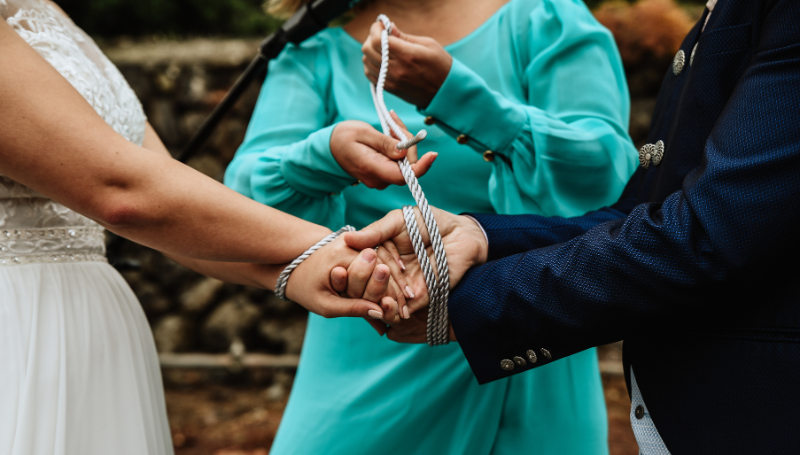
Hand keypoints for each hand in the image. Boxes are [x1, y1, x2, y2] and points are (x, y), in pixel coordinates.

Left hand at [285, 235, 403, 319]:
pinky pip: (378, 260)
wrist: (292, 266)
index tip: (403, 315)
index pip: (377, 275)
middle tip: (409, 310)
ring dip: (395, 283)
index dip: (392, 296)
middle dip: (397, 290)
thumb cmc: (306, 288)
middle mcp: (353, 244)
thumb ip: (352, 308)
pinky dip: (387, 277)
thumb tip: (379, 314)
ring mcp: (356, 242)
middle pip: (385, 268)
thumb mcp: (325, 304)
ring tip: (406, 304)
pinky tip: (396, 293)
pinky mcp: (357, 245)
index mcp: (344, 256)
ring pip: (384, 263)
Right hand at [331, 120, 436, 188]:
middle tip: (394, 122)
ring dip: (403, 142)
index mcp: (372, 169)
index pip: (404, 176)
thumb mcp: (362, 133)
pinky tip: (389, 133)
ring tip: (389, 125)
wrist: (329, 147)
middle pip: (409, 165)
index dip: (422, 167)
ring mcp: (382, 178)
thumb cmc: (343, 137)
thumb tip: (403, 153)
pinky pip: (400, 162)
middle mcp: (379, 178)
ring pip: (406, 162)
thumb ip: (384, 143)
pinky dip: (399, 146)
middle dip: (408, 143)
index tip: (433, 154)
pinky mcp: (384, 174)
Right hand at [344, 206, 488, 341]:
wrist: (461, 233)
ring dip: (376, 302)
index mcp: (379, 254)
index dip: (350, 272)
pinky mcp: (419, 298)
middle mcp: (388, 273)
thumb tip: (347, 238)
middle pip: (367, 287)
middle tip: (356, 285)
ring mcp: (402, 287)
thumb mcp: (398, 221)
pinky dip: (394, 312)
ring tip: (372, 299)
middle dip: (361, 288)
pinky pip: (402, 310)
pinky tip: (389, 308)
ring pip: (382, 301)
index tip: (338, 273)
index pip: (360, 267)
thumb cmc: (430, 221)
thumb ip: (375, 231)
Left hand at [362, 21, 452, 108]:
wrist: (446, 92)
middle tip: (382, 36)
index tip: (381, 25)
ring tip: (383, 49)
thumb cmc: (440, 65)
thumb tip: (389, 28)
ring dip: (371, 52)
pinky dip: (371, 65)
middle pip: (367, 49)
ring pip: (366, 61)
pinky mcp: (389, 89)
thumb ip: (404, 37)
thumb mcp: (428, 44)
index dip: (375, 29)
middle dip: (371, 38)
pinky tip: (381, 61)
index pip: (377, 40)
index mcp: (407, 55)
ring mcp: (391, 81)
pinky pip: (370, 74)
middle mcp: (396, 69)